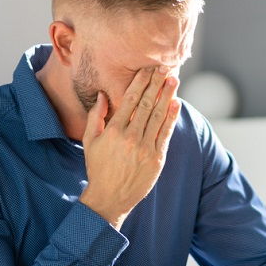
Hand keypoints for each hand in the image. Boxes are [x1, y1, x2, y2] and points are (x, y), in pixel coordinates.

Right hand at [79, 66, 179, 229]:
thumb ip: (96, 116)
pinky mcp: (156, 158)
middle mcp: (130, 138)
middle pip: (146, 104)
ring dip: (167, 95)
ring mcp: (145, 148)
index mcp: (113, 131)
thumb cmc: (98, 168)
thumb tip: (104, 94)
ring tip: (173, 79)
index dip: (140, 82)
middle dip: (156, 83)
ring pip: (158, 116)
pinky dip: (171, 117)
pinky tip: (175, 103)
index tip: (147, 69)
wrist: (110, 197)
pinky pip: (165, 133)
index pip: (129, 100)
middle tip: (164, 67)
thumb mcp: (90, 141)